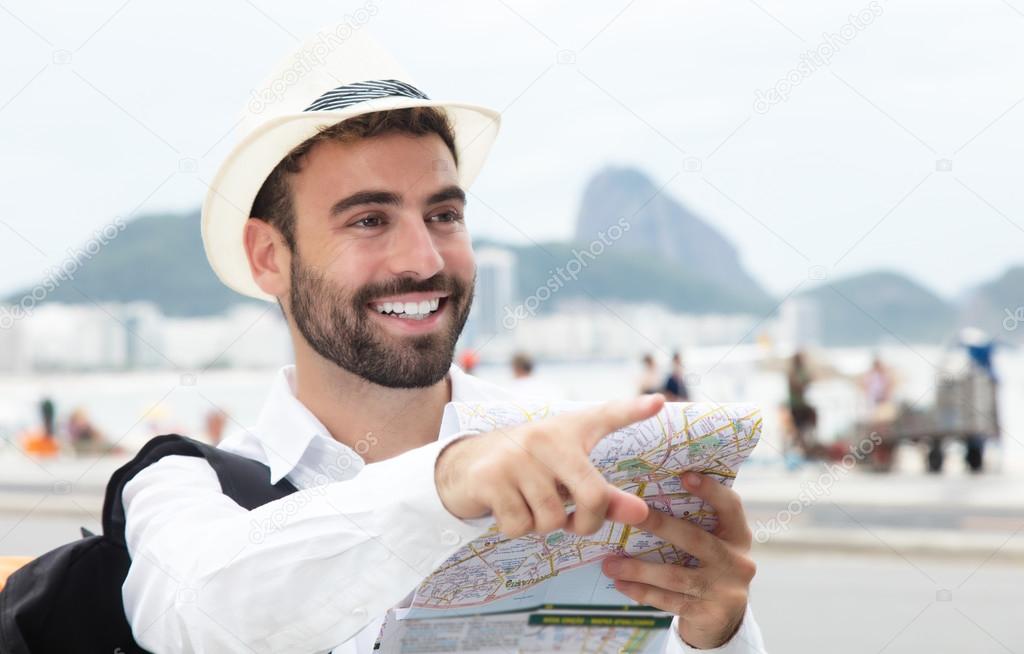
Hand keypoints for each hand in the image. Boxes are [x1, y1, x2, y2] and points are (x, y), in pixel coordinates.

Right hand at [435, 394, 664, 536]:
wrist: (464, 465)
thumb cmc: (528, 470)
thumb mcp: (565, 476)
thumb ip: (605, 496)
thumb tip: (641, 514)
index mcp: (568, 431)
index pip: (605, 416)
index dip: (633, 410)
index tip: (659, 403)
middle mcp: (544, 438)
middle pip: (592, 495)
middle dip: (589, 522)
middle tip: (578, 524)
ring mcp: (515, 458)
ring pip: (552, 518)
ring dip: (543, 526)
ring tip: (530, 505)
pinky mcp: (489, 479)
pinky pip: (520, 526)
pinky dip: (517, 528)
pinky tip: (507, 507)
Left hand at [601, 472, 755, 649]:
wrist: (723, 620)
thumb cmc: (707, 568)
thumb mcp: (713, 543)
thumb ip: (694, 523)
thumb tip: (644, 497)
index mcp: (738, 536)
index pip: (731, 507)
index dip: (711, 490)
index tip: (684, 476)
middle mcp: (738, 562)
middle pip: (694, 539)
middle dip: (658, 526)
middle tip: (626, 516)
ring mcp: (726, 590)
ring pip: (675, 575)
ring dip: (638, 569)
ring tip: (609, 564)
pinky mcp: (711, 614)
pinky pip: (669, 600)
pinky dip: (642, 592)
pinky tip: (620, 584)